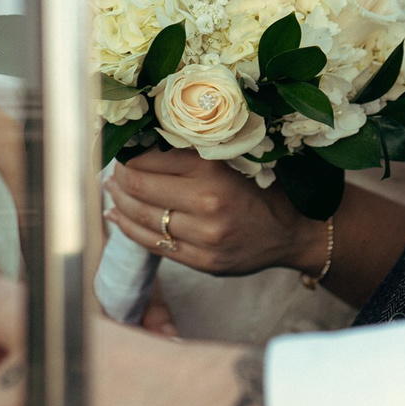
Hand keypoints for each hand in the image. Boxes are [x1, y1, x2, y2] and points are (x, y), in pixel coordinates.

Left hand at [107, 147, 326, 278]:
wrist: (293, 232)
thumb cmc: (263, 188)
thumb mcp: (233, 158)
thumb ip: (194, 152)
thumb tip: (143, 143)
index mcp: (214, 171)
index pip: (152, 160)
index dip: (130, 155)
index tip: (122, 151)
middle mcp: (208, 204)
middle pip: (141, 188)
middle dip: (119, 178)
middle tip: (111, 171)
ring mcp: (204, 238)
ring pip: (143, 218)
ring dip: (119, 204)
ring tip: (112, 193)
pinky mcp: (203, 262)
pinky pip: (155, 245)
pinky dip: (130, 230)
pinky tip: (118, 219)